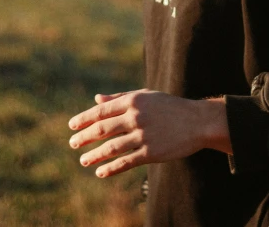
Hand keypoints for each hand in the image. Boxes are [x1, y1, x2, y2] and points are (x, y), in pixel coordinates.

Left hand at [68, 89, 231, 177]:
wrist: (197, 121)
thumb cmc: (169, 106)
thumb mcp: (145, 96)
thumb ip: (120, 97)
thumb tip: (96, 99)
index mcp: (133, 101)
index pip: (102, 111)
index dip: (84, 119)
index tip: (72, 126)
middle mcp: (136, 117)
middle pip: (103, 129)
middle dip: (85, 137)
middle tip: (72, 144)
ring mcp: (144, 135)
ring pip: (111, 147)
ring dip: (94, 155)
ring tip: (83, 161)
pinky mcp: (152, 153)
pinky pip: (126, 162)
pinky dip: (111, 168)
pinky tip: (101, 172)